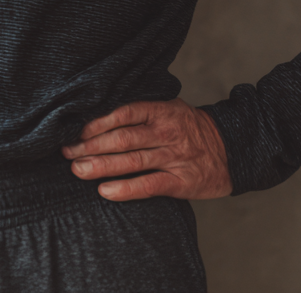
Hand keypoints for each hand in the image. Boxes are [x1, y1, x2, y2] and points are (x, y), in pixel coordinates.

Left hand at [61, 98, 230, 200]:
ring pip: (131, 161)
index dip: (97, 123)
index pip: (123, 113)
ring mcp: (173, 157)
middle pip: (122, 138)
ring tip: (78, 170)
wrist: (233, 148)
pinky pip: (149, 185)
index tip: (76, 131)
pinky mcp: (181, 182)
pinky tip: (105, 191)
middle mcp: (165, 132)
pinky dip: (126, 189)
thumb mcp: (170, 109)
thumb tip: (101, 116)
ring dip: (101, 166)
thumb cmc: (191, 128)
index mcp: (160, 111)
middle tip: (67, 153)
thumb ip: (142, 112)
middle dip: (91, 146)